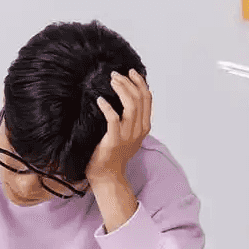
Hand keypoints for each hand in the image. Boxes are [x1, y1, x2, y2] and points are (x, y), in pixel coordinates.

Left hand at [85, 69, 151, 187]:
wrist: (107, 175)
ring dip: (121, 90)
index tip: (131, 72)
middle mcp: (139, 130)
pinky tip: (100, 100)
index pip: (147, 99)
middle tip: (115, 74)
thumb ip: (130, 118)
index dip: (140, 83)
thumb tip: (125, 96)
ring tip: (111, 81)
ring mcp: (127, 135)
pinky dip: (108, 107)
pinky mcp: (114, 140)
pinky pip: (113, 119)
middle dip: (128, 82)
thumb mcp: (128, 134)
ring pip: (131, 106)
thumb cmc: (113, 154)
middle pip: (140, 98)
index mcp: (144, 126)